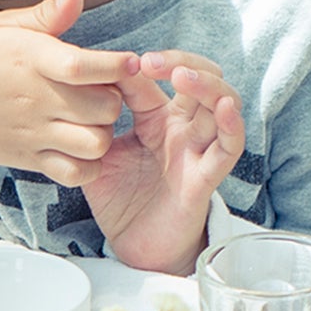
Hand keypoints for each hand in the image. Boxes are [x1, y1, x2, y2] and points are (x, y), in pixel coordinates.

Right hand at [0, 0, 139, 187]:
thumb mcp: (4, 26)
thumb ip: (47, 14)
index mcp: (33, 61)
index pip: (85, 66)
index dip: (117, 65)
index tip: (130, 61)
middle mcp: (36, 99)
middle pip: (104, 108)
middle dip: (115, 98)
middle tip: (104, 90)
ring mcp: (33, 133)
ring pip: (96, 143)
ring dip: (105, 132)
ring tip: (93, 120)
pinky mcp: (29, 159)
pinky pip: (74, 173)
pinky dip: (88, 165)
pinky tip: (81, 147)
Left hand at [73, 51, 244, 275]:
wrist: (133, 248)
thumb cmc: (119, 201)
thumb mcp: (98, 156)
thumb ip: (91, 125)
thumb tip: (78, 87)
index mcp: (155, 118)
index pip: (155, 79)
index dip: (143, 65)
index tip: (121, 61)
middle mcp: (182, 129)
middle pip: (199, 80)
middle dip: (182, 62)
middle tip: (152, 62)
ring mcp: (197, 151)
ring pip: (221, 105)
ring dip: (208, 85)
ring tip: (184, 76)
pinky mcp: (205, 178)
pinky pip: (228, 149)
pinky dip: (232, 126)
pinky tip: (225, 109)